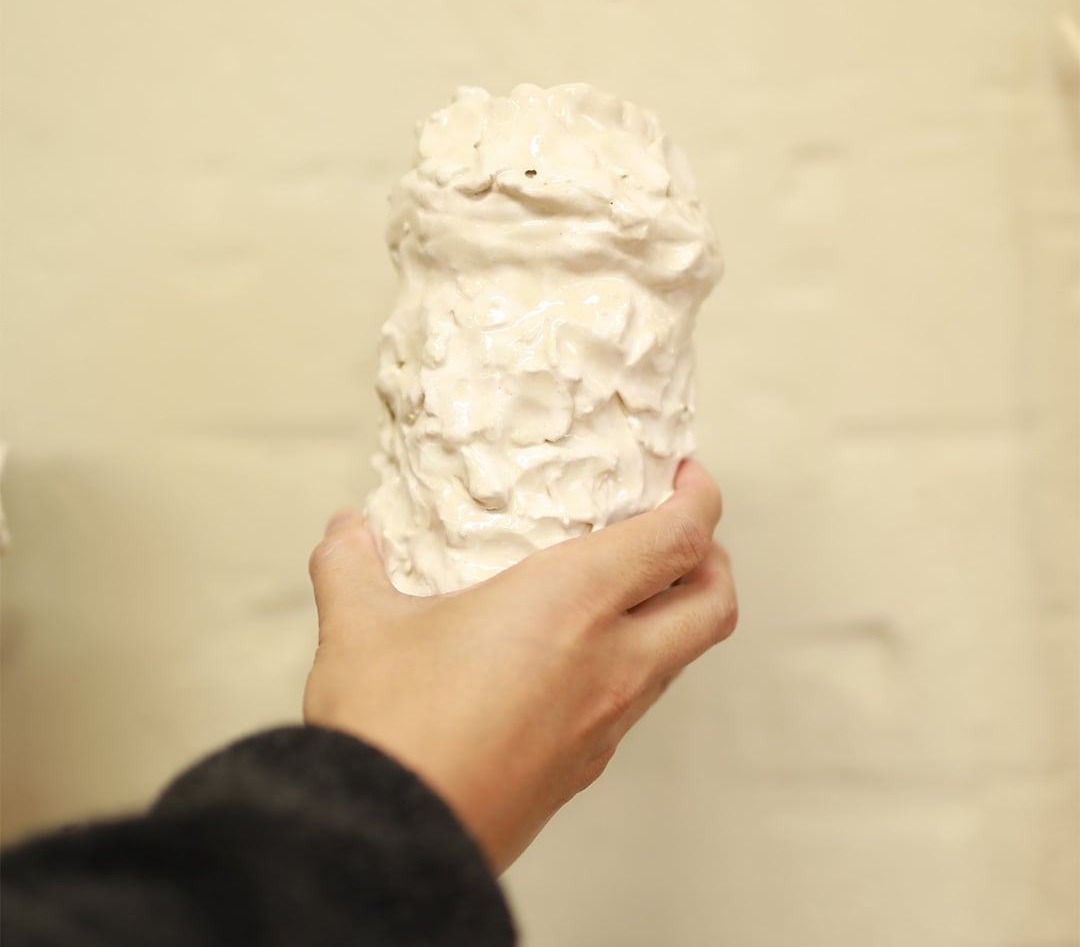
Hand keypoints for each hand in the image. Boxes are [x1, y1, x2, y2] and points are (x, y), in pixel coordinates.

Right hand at [303, 460, 736, 872]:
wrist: (391, 844)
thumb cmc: (390, 729)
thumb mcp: (360, 626)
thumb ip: (351, 563)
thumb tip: (346, 530)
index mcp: (573, 603)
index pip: (680, 538)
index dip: (699, 497)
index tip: (684, 476)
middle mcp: (610, 662)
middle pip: (713, 604)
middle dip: (710, 559)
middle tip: (675, 531)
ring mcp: (604, 724)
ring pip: (679, 656)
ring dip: (672, 614)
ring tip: (620, 589)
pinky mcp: (583, 768)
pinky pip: (634, 701)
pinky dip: (631, 663)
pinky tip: (570, 657)